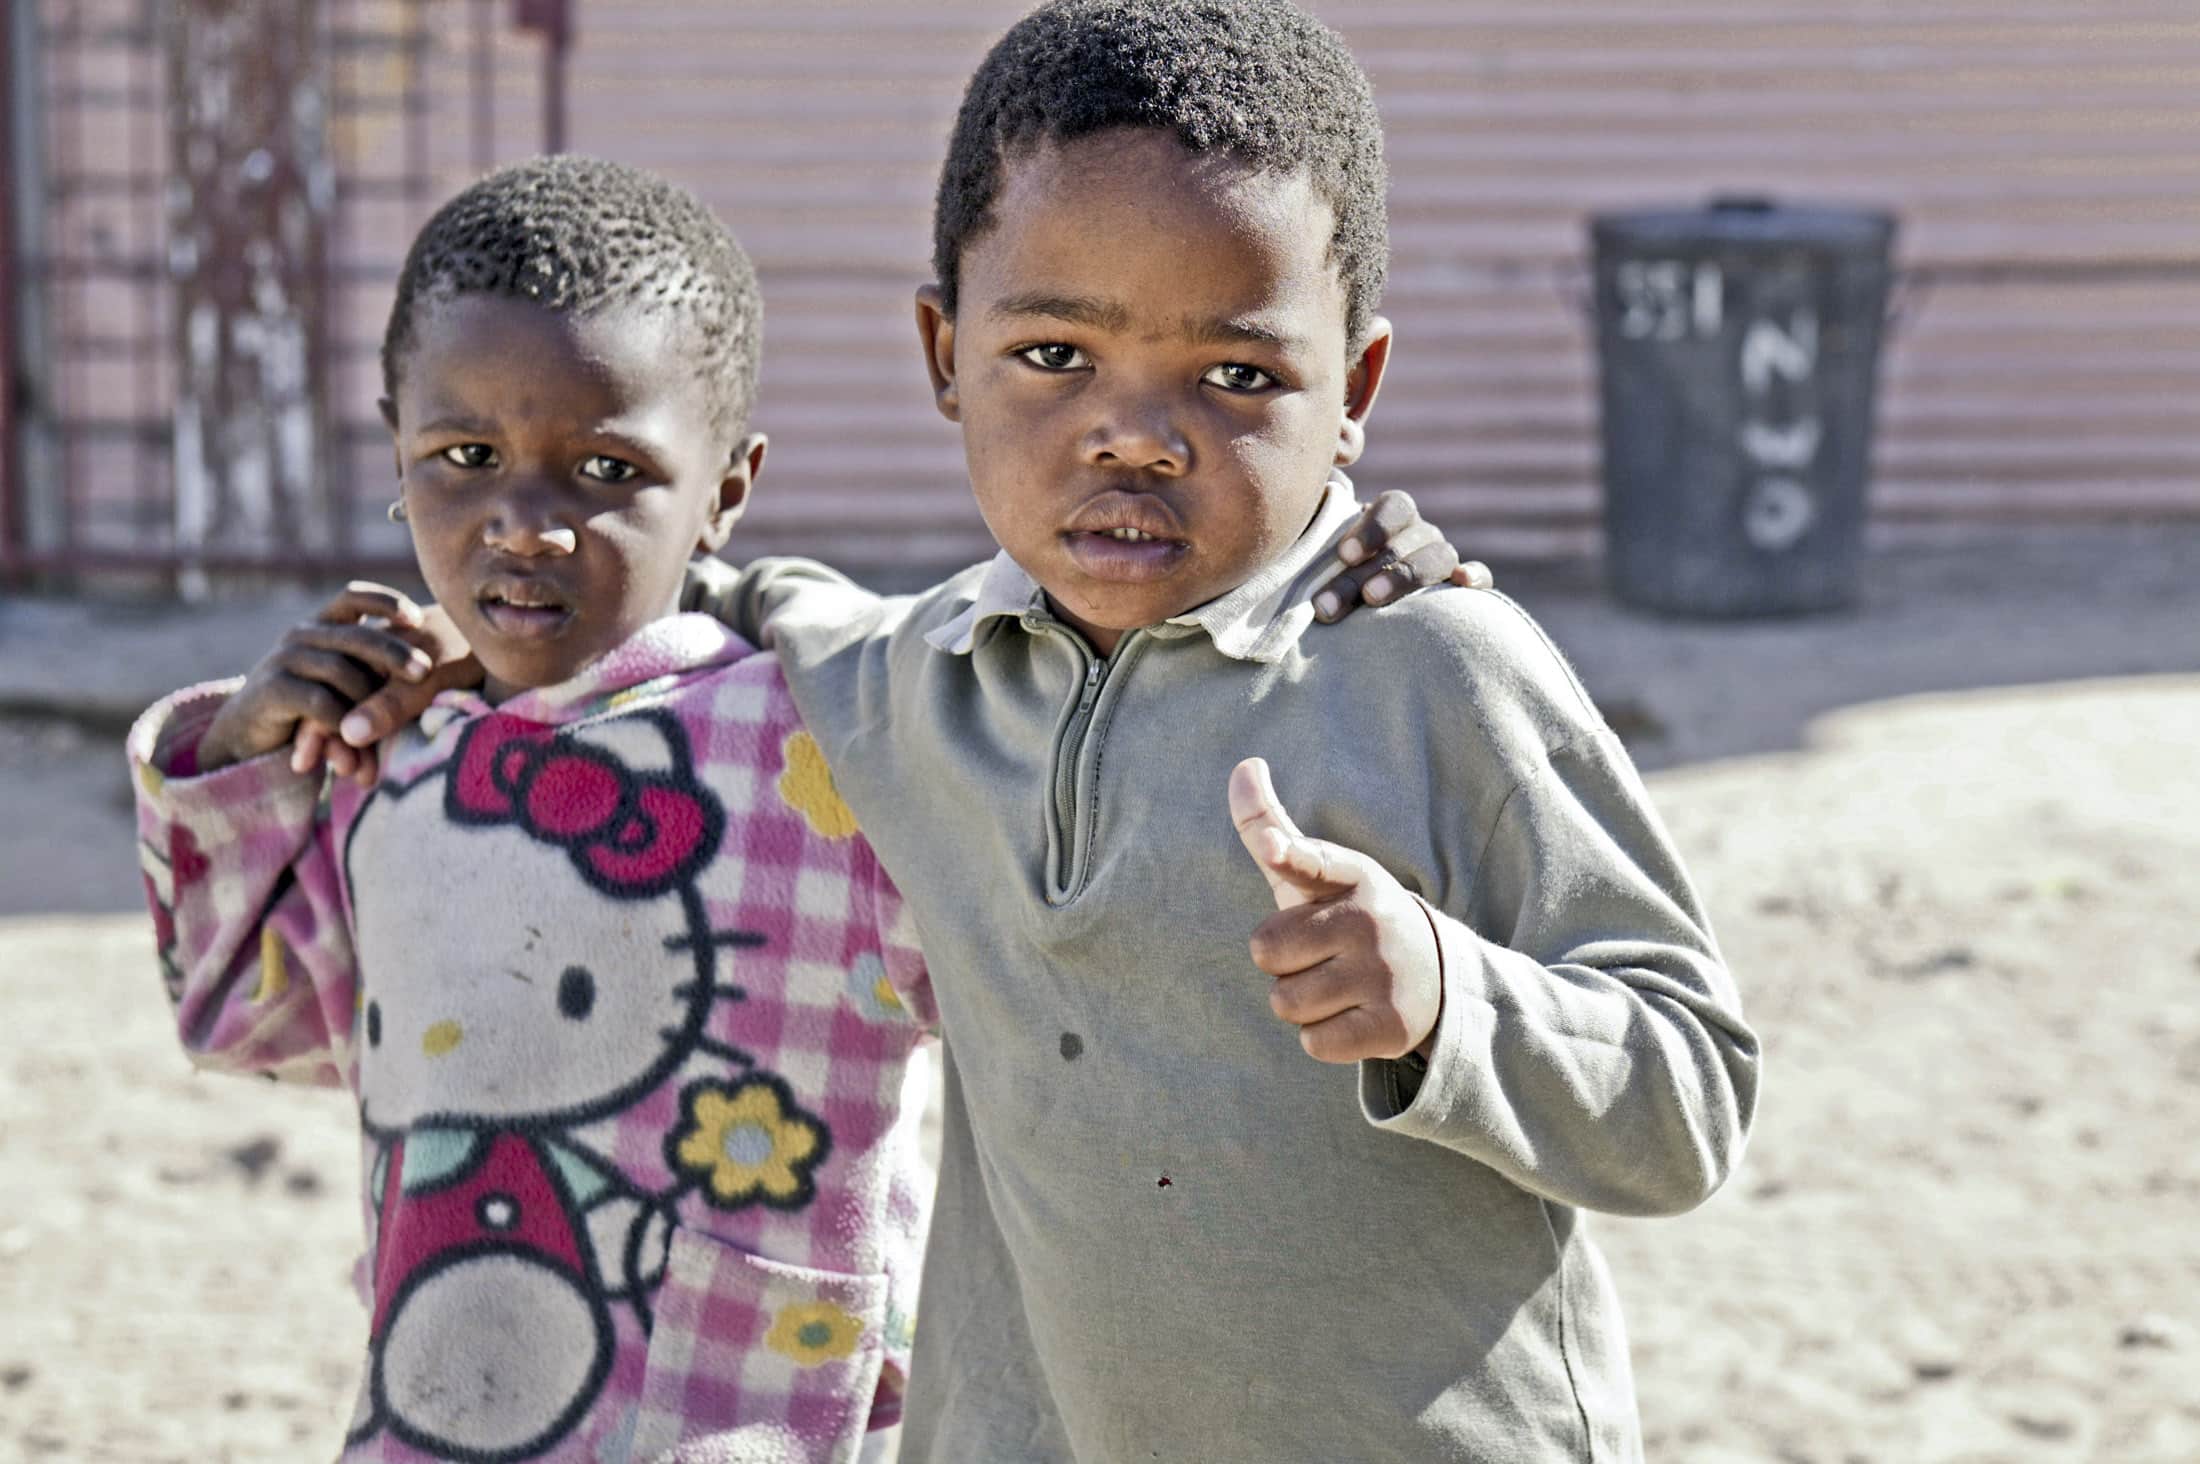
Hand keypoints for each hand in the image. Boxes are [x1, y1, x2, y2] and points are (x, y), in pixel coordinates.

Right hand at [287, 601, 482, 784]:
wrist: (248, 739)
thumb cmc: (312, 712)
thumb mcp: (345, 687)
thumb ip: (376, 676)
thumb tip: (434, 676)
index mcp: (323, 627)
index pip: (354, 597)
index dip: (386, 603)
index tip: (419, 620)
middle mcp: (302, 636)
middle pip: (357, 636)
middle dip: (395, 653)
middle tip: (426, 673)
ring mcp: (283, 660)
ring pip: (340, 671)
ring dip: (369, 704)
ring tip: (388, 733)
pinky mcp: (270, 690)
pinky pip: (319, 701)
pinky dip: (343, 722)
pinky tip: (354, 742)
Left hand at [1228, 757, 1443, 1063]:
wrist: (1438, 977)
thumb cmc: (1351, 918)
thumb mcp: (1320, 873)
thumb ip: (1272, 826)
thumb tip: (1244, 765)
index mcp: (1353, 875)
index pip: (1311, 862)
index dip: (1287, 855)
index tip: (1274, 849)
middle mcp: (1371, 920)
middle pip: (1265, 951)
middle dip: (1280, 962)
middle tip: (1321, 956)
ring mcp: (1385, 974)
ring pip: (1286, 1002)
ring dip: (1300, 1003)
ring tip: (1338, 987)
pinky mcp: (1392, 1025)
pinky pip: (1314, 1042)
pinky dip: (1323, 1037)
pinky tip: (1352, 1017)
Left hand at [1314, 489, 1494, 622]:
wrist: (1360, 599)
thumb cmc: (1334, 569)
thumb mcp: (1320, 541)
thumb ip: (1314, 515)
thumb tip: (1314, 476)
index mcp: (1393, 516)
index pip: (1395, 506)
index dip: (1371, 528)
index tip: (1343, 555)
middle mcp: (1420, 533)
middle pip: (1402, 543)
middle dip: (1363, 573)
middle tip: (1328, 604)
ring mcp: (1441, 558)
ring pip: (1438, 557)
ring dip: (1405, 576)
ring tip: (1371, 599)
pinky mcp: (1460, 589)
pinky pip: (1478, 577)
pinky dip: (1475, 576)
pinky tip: (1463, 584)